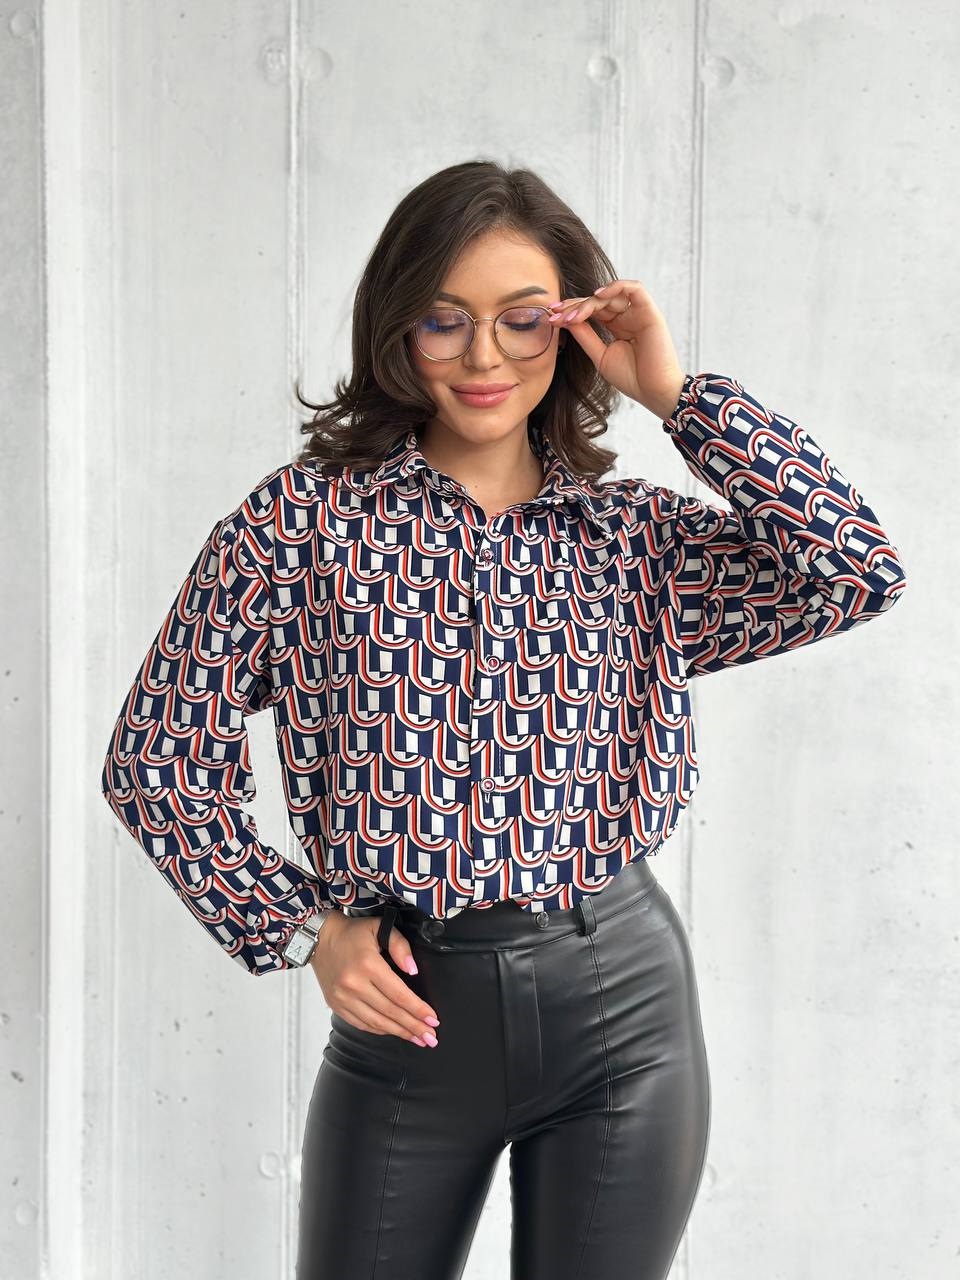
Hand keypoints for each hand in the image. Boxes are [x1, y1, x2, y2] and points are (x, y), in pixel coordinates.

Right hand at [310, 911, 441, 1047]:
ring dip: (399, 1033)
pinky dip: (380, 1030)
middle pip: (390, 1012)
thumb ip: (400, 946)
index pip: (399, 994)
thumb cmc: (353, 933)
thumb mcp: (379, 927)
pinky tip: (394, 1031)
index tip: (433, 1019)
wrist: (321, 938)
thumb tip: (413, 970)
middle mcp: (353, 984)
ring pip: (376, 1022)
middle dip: (414, 1027)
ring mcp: (342, 997)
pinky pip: (361, 1024)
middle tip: (431, 1037)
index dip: (418, 1009)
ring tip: (418, 1039)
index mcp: (367, 964)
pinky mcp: (336, 1005)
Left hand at [547, 279, 685, 420]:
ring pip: (610, 294)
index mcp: (616, 326)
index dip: (571, 311)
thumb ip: (585, 336)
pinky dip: (615, 287)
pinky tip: (597, 295)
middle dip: (574, 305)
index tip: (552, 318)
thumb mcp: (600, 355)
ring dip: (588, 302)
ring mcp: (638, 313)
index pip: (591, 311)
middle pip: (598, 300)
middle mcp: (627, 316)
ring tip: (572, 316)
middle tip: (556, 314)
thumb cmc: (631, 378)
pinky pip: (633, 288)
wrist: (653, 392)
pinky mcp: (649, 311)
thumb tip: (566, 320)